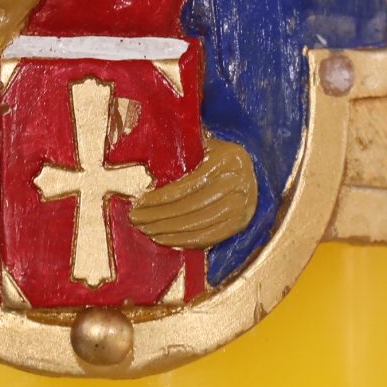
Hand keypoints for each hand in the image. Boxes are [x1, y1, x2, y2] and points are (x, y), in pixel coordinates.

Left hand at [129, 137, 257, 249]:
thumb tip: (149, 178)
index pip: (188, 185)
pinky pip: (209, 237)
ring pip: (198, 225)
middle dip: (158, 216)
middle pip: (190, 207)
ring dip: (168, 231)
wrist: (250, 166)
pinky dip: (185, 241)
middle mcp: (238, 183)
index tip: (140, 202)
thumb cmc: (218, 154)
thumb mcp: (204, 146)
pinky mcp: (240, 223)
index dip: (160, 197)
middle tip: (136, 219)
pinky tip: (166, 239)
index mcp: (227, 159)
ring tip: (147, 230)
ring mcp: (242, 206)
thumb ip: (183, 158)